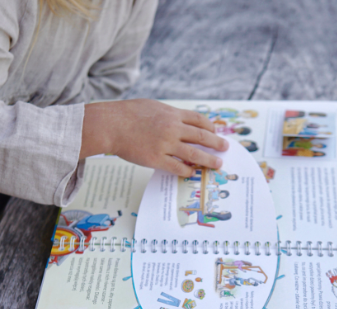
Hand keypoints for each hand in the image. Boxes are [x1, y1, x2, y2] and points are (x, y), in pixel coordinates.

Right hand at [81, 99, 228, 176]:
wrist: (110, 125)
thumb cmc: (127, 114)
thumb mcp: (152, 106)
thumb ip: (167, 114)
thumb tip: (178, 119)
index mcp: (172, 114)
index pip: (199, 120)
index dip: (210, 127)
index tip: (215, 132)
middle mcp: (172, 128)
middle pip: (202, 136)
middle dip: (217, 143)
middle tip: (225, 148)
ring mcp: (165, 145)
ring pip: (194, 154)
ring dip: (209, 160)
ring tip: (218, 164)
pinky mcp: (156, 159)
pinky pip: (178, 168)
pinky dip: (188, 171)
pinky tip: (192, 172)